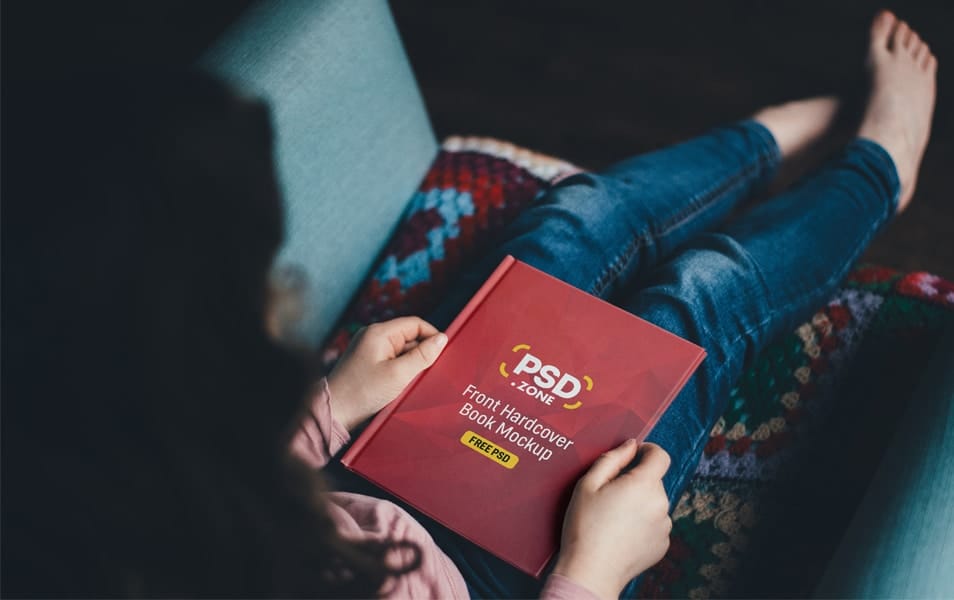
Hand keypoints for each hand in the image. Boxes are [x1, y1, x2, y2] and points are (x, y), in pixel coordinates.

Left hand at [326, 317, 447, 430]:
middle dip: (422, 354)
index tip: (444, 353)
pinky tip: (403, 387)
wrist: (334, 413)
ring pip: (402, 352)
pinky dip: (402, 372)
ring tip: (413, 383)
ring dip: (412, 366)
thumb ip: (423, 355)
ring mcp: (369, 351)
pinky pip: (393, 362)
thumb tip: (442, 339)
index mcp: (379, 332)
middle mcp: (373, 337)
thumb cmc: (362, 393)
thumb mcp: (398, 374)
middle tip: (429, 373)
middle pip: (409, 338)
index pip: (415, 324)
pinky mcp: (368, 365)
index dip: (432, 336)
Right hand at [552, 440, 671, 598]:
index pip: (660, 456)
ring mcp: (664, 526)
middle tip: (609, 494)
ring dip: (640, 503)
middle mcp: (661, 504)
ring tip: (614, 518)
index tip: (634, 454)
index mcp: (644, 485)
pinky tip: (621, 533)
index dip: (647, 450)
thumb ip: (612, 458)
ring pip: (654, 502)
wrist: (591, 571)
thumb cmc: (585, 526)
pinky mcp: (663, 544)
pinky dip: (642, 523)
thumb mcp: (588, 484)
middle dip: (636, 481)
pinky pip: (655, 523)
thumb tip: (630, 445)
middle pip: (654, 480)